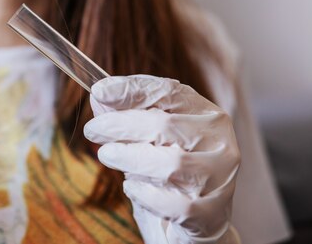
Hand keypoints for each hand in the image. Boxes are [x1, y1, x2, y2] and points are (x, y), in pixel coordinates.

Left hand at [84, 75, 240, 243]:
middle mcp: (218, 140)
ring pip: (170, 162)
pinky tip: (131, 188)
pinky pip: (174, 202)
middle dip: (120, 125)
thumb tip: (99, 95)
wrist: (194, 221)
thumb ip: (125, 114)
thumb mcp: (146, 139)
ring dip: (129, 158)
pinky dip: (145, 194)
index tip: (99, 91)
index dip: (131, 90)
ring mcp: (219, 176)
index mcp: (205, 113)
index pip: (169, 92)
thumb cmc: (167, 173)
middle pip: (164, 125)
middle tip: (92, 129)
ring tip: (107, 155)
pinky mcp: (211, 211)